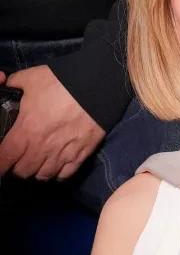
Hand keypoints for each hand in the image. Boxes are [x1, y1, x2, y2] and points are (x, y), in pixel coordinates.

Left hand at [0, 66, 104, 180]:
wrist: (96, 88)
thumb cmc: (61, 84)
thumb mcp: (29, 79)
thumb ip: (12, 85)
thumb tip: (3, 83)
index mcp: (25, 132)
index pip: (3, 159)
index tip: (1, 161)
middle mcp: (42, 148)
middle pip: (22, 171)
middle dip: (17, 166)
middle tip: (18, 157)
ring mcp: (62, 154)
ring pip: (43, 176)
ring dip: (37, 171)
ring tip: (37, 163)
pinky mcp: (81, 155)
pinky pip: (65, 175)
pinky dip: (58, 174)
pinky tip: (56, 166)